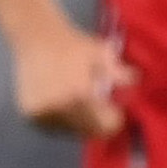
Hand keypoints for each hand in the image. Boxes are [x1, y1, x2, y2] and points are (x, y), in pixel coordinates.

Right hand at [13, 22, 133, 138]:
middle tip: (96, 103)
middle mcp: (60, 109)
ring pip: (70, 131)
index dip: (114, 119)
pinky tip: (61, 101)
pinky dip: (61, 119)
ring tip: (76, 99)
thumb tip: (136, 85)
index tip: (114, 108)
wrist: (36, 35)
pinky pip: (53, 127)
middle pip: (89, 132)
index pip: (106, 127)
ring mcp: (43, 114)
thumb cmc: (73, 44)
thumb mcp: (101, 54)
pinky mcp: (31, 116)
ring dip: (78, 122)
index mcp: (80, 95)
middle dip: (97, 121)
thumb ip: (121, 73)